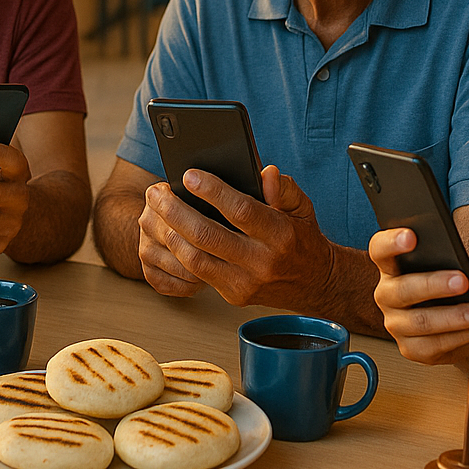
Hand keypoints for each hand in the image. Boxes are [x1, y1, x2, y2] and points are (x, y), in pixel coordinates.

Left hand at [138, 165, 337, 308]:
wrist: (313, 283)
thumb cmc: (301, 237)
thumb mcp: (302, 207)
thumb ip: (283, 187)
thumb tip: (264, 173)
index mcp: (280, 234)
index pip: (241, 211)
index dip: (213, 192)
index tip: (189, 175)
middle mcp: (262, 262)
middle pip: (208, 236)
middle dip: (176, 212)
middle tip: (157, 192)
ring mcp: (245, 283)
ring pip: (195, 259)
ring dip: (169, 232)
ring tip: (155, 209)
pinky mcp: (233, 295)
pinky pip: (196, 274)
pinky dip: (177, 252)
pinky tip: (166, 233)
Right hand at [369, 227, 468, 366]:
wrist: (458, 320)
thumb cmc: (452, 285)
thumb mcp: (449, 263)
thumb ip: (449, 253)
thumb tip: (467, 250)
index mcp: (392, 266)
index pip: (380, 249)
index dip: (392, 242)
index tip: (411, 237)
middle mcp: (388, 294)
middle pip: (402, 289)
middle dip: (434, 285)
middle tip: (462, 281)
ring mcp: (396, 323)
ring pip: (420, 321)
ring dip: (451, 316)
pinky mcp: (411, 348)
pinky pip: (431, 345)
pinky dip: (455, 338)